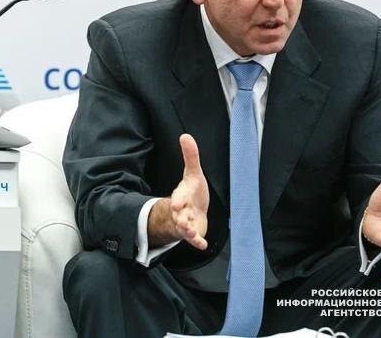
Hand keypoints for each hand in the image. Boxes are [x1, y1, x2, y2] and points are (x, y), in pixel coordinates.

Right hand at [170, 134, 209, 249]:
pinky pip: (194, 240)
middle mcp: (182, 211)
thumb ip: (191, 156)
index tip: (177, 202)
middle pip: (179, 215)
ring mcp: (188, 223)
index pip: (179, 197)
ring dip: (187, 231)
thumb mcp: (193, 174)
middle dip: (180, 217)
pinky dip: (198, 243)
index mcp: (182, 196)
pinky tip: (202, 245)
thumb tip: (185, 136)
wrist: (192, 211)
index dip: (179, 199)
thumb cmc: (193, 192)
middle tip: (182, 220)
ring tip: (190, 231)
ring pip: (185, 229)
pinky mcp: (195, 234)